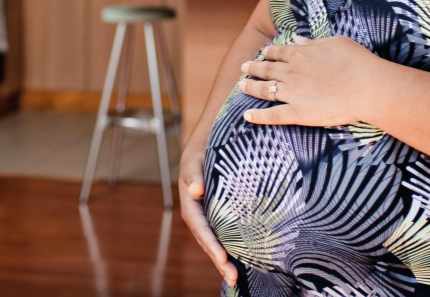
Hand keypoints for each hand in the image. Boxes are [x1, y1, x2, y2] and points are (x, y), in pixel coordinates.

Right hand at [178, 140, 237, 286]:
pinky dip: (228, 251)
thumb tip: (196, 189)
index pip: (201, 228)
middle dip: (218, 261)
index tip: (223, 258)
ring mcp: (206, 219)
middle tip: (232, 278)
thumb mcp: (194, 161)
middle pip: (207, 242)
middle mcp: (197, 216)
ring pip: (213, 244)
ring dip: (223, 262)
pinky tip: (239, 264)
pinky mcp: (216, 218)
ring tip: (234, 280)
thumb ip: (195, 174)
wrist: (202, 149)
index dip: (211, 244)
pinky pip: (221, 237)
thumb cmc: (199, 154)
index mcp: (190, 205)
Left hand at [238, 35, 381, 125]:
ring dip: (251, 87)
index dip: (268, 53)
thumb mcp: (334, 42)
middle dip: (253, 68)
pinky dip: (258, 117)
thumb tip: (296, 39)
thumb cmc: (356, 62)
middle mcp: (291, 72)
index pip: (278, 52)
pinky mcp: (297, 113)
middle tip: (243, 67)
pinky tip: (247, 116)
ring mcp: (292, 93)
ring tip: (240, 86)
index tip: (262, 53)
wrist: (367, 86)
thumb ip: (312, 42)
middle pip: (266, 69)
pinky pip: (273, 116)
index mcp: (300, 54)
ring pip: (264, 90)